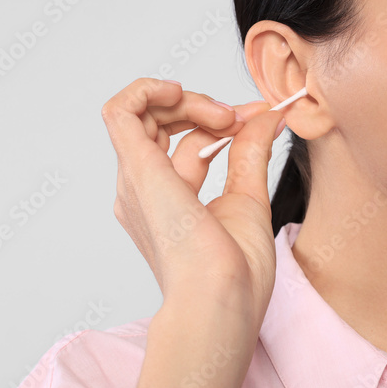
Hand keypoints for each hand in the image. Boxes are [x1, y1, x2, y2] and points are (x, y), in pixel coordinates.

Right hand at [101, 78, 283, 340]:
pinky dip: (147, 89)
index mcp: (167, 204)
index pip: (185, 145)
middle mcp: (144, 192)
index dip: (221, 122)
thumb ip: (250, 153)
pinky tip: (177, 90)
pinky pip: (121, 112)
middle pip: (162, 125)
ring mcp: (137, 182)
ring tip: (223, 114)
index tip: (258, 120)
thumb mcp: (249, 198)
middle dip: (203, 107)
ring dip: (187, 99)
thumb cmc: (236, 273)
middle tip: (240, 117)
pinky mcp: (138, 171)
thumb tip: (266, 117)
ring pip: (143, 113)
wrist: (223, 298)